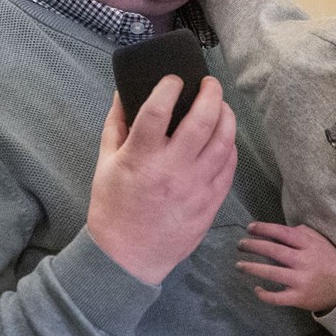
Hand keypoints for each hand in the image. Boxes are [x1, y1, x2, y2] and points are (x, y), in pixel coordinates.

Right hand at [87, 75, 237, 284]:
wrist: (128, 257)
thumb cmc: (113, 208)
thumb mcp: (105, 163)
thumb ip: (116, 124)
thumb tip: (122, 92)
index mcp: (141, 157)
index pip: (158, 109)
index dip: (169, 86)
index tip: (174, 79)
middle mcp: (172, 169)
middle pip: (202, 120)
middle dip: (211, 93)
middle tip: (210, 84)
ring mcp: (195, 187)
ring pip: (224, 141)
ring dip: (226, 116)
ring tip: (221, 106)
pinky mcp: (210, 203)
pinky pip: (229, 167)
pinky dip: (229, 147)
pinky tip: (224, 138)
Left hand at [238, 221, 335, 312]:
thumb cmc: (329, 262)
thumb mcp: (322, 242)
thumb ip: (303, 233)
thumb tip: (281, 230)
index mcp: (309, 245)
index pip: (282, 233)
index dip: (264, 229)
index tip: (250, 228)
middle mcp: (304, 261)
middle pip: (273, 251)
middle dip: (253, 246)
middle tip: (240, 244)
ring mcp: (301, 281)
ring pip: (271, 273)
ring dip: (252, 268)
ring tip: (239, 265)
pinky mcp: (299, 298)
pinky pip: (277, 297)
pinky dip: (264, 294)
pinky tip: (256, 288)